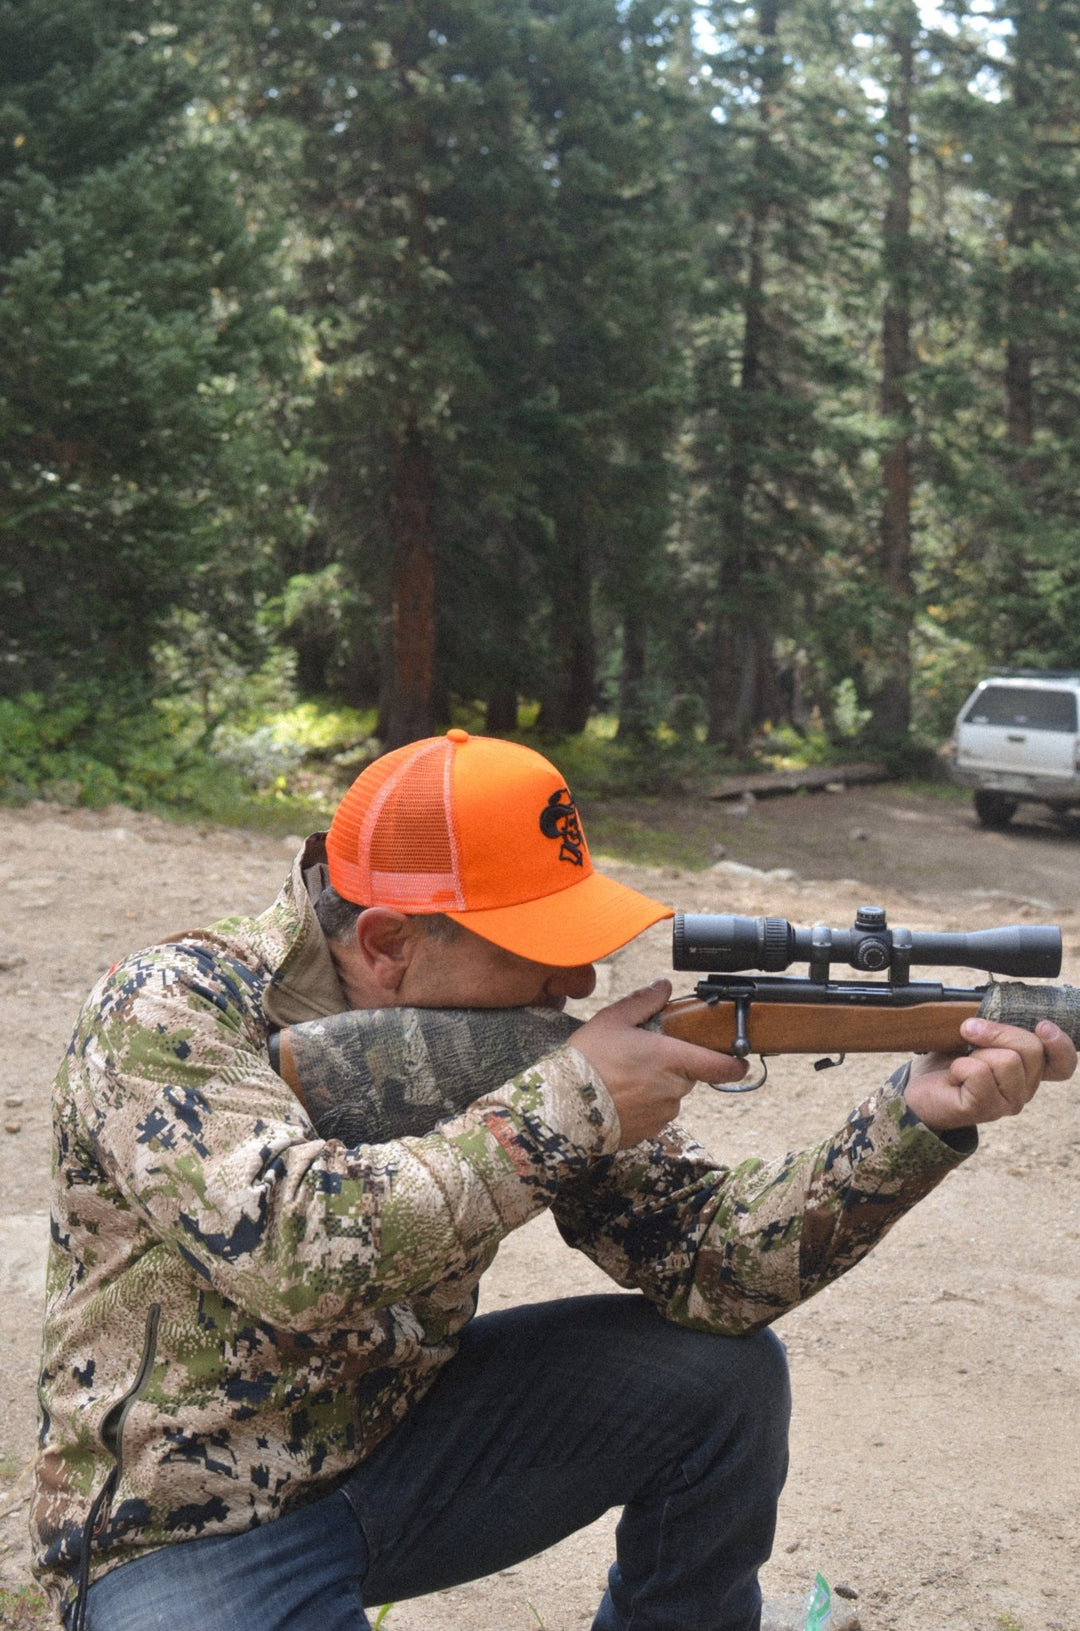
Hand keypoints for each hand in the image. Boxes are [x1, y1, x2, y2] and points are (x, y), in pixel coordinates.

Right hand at [572, 980, 746, 1148]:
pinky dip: (641, 1106)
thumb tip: (664, 986)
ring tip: (622, 1078)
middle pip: (688, 1075)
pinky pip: (654, 1115)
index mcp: (670, 1059)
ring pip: (670, 1095)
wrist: (562, 1107)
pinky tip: (617, 1097)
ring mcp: (661, 1114)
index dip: (735, 1064)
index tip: (739, 1059)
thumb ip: (644, 1002)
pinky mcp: (647, 1133)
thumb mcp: (612, 1020)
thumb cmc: (587, 1061)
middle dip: (672, 1066)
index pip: (721, 1066)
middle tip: (641, 1056)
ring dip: (656, 1087)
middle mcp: (672, 1089)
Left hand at [903, 1017, 1076, 1132]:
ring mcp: (1007, 1103)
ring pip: (1007, 1060)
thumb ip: (997, 1028)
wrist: (917, 1089)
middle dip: (997, 1031)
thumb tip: (998, 1011)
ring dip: (976, 1053)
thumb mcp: (977, 1037)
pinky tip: (954, 1076)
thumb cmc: (948, 1061)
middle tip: (969, 1032)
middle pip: (1031, 1048)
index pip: (1064, 1064)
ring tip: (962, 1064)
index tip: (1042, 1025)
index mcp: (1027, 1071)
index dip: (1061, 1043)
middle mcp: (1024, 1090)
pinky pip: (979, 1073)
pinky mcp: (984, 1109)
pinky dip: (960, 1066)